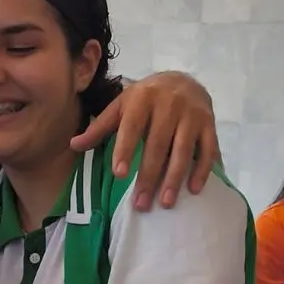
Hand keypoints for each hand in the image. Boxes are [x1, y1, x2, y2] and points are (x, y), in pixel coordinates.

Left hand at [71, 71, 216, 209]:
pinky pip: (208, 149)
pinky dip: (203, 169)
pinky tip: (194, 189)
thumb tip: (74, 145)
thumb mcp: (120, 106)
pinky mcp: (210, 123)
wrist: (182, 79)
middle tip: (141, 204)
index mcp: (141, 99)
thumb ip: (100, 127)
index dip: (125, 150)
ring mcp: (192, 115)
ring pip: (184, 150)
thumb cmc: (144, 98)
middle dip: (149, 176)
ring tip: (166, 202)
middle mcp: (169, 105)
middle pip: (158, 145)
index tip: (119, 175)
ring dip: (175, 178)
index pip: (132, 127)